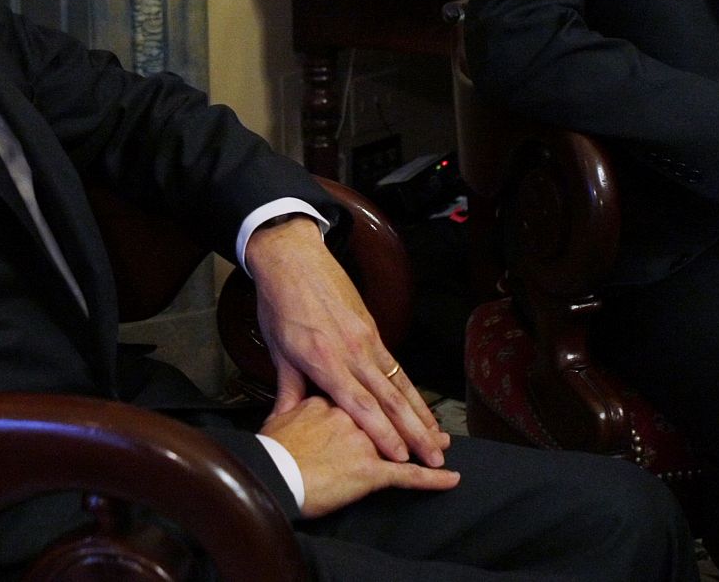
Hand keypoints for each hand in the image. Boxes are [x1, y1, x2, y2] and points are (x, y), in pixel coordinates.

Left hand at [245, 216, 448, 466]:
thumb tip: (284, 423)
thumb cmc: (280, 305)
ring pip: (400, 384)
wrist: (292, 259)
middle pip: (390, 400)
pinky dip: (412, 389)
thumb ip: (289, 391)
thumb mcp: (278, 351)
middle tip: (436, 459)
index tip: (402, 460)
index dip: (384, 435)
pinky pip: (396, 365)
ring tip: (440, 438)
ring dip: (422, 414)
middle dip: (415, 433)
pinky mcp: (373, 329)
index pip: (361, 407)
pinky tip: (422, 407)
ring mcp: (366, 340)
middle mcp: (352, 353)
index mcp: (325, 362)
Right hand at [260, 396, 459, 517]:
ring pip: (402, 440)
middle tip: (431, 426)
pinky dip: (430, 479)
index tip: (390, 404)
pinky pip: (406, 476)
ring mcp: (364, 442)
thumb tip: (290, 395)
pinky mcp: (368, 470)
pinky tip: (449, 478)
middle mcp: (353, 415)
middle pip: (388, 415)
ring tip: (443, 444)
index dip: (379, 402)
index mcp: (332, 398)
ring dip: (425, 442)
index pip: (362, 396)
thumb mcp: (278, 413)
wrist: (270, 472)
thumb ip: (290, 399)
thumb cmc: (269, 448)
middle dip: (411, 420)